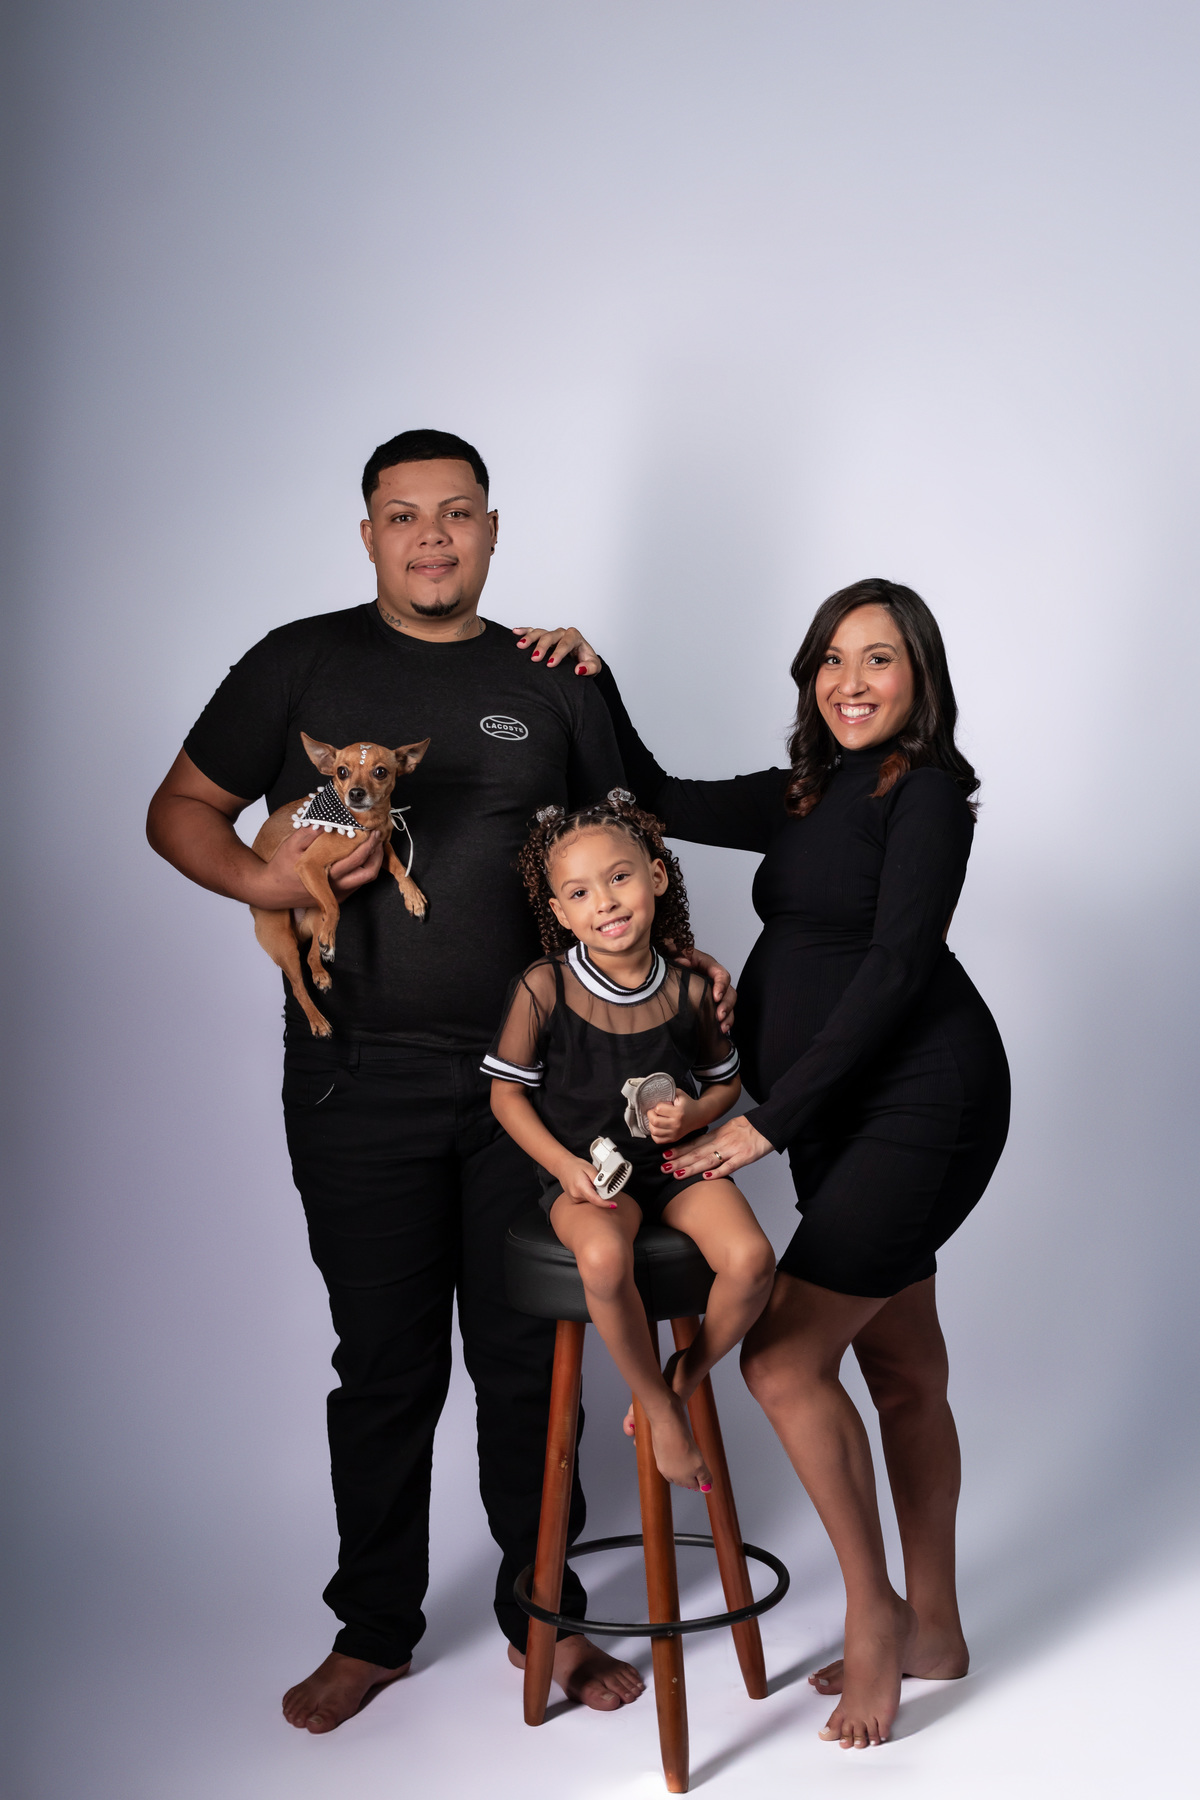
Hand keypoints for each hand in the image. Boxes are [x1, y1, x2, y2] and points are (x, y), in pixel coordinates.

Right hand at [253, 828, 382, 908]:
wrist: (272, 890)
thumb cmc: (281, 866)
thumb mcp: (292, 845)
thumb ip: (311, 833)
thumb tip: (330, 820)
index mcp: (325, 875)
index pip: (356, 860)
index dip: (369, 845)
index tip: (372, 831)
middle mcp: (335, 888)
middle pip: (368, 873)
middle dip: (377, 853)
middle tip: (378, 837)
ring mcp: (337, 895)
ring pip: (365, 880)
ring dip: (373, 862)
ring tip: (374, 845)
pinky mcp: (337, 898)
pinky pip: (356, 884)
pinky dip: (363, 869)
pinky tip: (362, 856)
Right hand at [511, 624, 602, 674]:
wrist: (583, 662)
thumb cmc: (587, 663)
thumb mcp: (594, 667)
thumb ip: (590, 668)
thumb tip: (579, 669)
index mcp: (575, 638)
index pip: (566, 643)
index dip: (558, 653)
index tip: (550, 664)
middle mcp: (563, 633)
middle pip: (551, 636)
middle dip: (542, 646)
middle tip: (534, 658)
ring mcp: (552, 634)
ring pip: (540, 632)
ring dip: (529, 638)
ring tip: (520, 645)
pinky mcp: (544, 638)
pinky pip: (533, 631)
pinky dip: (524, 631)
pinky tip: (515, 632)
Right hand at [558, 1155, 616, 1207]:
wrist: (562, 1166)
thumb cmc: (575, 1166)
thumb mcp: (590, 1168)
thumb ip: (599, 1178)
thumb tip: (607, 1187)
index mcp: (580, 1186)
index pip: (595, 1199)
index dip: (605, 1203)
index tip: (614, 1205)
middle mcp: (576, 1195)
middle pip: (595, 1200)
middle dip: (601, 1194)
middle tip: (597, 1183)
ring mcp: (575, 1199)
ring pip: (591, 1200)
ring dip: (595, 1193)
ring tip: (588, 1182)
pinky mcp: (575, 1200)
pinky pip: (587, 1199)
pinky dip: (590, 1194)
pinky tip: (586, 1186)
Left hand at [645, 1093, 700, 1144]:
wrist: (699, 1115)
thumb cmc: (688, 1104)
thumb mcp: (680, 1094)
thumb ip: (669, 1091)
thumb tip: (656, 1093)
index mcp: (678, 1112)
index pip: (658, 1109)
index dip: (657, 1105)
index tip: (661, 1105)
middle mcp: (676, 1124)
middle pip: (654, 1121)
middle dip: (651, 1114)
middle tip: (654, 1112)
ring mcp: (675, 1133)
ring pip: (654, 1132)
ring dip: (651, 1124)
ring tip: (656, 1119)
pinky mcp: (674, 1139)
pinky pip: (658, 1140)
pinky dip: (654, 1134)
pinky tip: (657, 1128)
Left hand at [661, 1115, 773, 1179]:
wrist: (767, 1124)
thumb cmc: (748, 1128)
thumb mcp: (728, 1128)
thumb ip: (714, 1138)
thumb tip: (699, 1147)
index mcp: (717, 1135)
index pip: (695, 1143)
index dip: (679, 1150)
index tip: (665, 1154)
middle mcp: (721, 1142)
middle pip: (697, 1152)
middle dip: (679, 1160)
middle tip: (664, 1167)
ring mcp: (732, 1150)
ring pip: (708, 1160)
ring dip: (691, 1167)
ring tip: (677, 1174)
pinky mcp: (744, 1157)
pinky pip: (729, 1165)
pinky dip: (718, 1171)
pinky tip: (706, 1177)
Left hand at [670, 945, 737, 1035]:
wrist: (657, 968)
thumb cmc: (668, 957)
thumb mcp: (670, 952)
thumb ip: (676, 954)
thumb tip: (684, 963)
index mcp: (706, 964)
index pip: (720, 974)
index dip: (721, 985)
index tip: (716, 996)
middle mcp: (712, 978)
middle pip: (729, 990)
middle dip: (727, 1004)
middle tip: (719, 1015)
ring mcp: (710, 991)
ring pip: (727, 1003)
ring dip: (728, 1016)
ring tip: (722, 1027)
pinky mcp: (707, 1002)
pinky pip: (720, 1012)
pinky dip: (723, 1022)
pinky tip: (720, 1031)